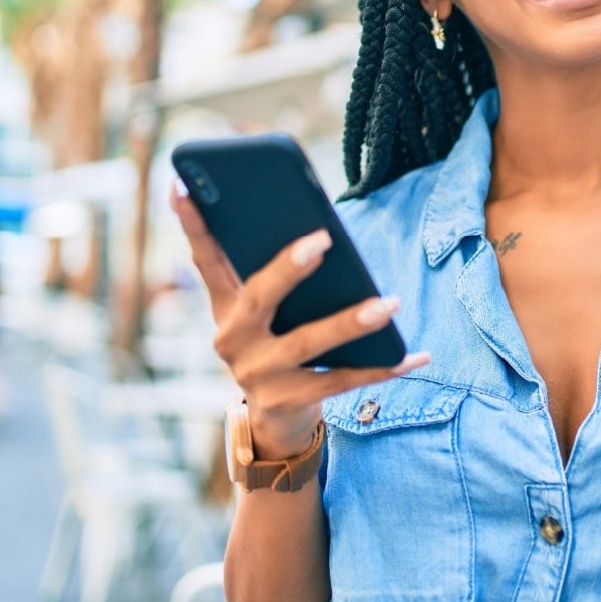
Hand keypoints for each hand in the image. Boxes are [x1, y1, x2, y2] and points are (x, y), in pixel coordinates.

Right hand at [170, 182, 428, 457]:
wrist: (277, 419)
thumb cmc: (280, 344)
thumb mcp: (269, 313)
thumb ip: (280, 277)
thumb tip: (321, 234)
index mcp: (226, 307)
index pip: (206, 259)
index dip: (193, 223)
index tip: (183, 182)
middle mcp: (233, 339)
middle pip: (259, 298)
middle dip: (288, 269)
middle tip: (323, 239)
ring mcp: (258, 374)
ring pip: (307, 343)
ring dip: (350, 322)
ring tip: (391, 302)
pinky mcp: (290, 401)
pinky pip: (344, 380)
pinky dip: (384, 368)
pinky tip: (417, 355)